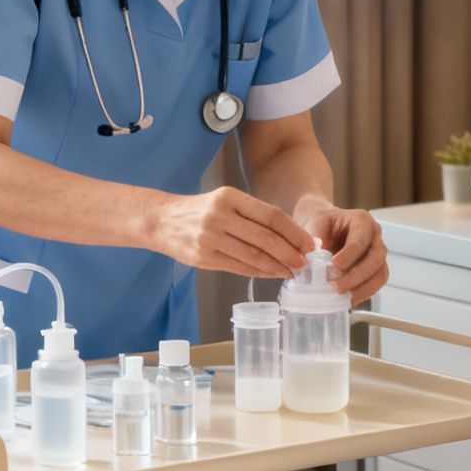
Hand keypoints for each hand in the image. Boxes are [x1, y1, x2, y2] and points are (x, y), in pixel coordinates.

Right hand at [155, 187, 314, 278]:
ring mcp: (210, 238)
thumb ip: (255, 216)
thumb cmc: (201, 211)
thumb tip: (292, 235)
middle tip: (304, 262)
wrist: (161, 220)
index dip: (294, 232)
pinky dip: (260, 272)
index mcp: (230, 197)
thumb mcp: (226, 202)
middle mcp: (220, 216)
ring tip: (292, 271)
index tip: (309, 243)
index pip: (271, 215)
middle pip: (265, 238)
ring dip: (277, 266)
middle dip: (290, 252)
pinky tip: (273, 274)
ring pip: (254, 256)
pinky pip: (239, 267)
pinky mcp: (204, 257)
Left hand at [295, 201, 389, 304]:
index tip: (335, 265)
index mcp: (361, 220)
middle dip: (356, 275)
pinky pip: (375, 284)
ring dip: (362, 288)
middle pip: (376, 258)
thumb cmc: (321, 224)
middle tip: (336, 286)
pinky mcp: (374, 270)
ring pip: (379, 273)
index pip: (361, 238)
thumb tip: (314, 263)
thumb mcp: (313, 226)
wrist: (322, 228)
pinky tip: (348, 300)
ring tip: (342, 297)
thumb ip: (314, 242)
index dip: (350, 254)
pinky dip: (363, 294)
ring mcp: (377, 254)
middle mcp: (374, 236)